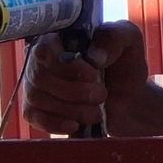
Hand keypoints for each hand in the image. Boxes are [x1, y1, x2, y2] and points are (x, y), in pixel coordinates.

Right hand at [22, 21, 148, 135]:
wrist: (129, 98)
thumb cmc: (124, 64)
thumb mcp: (128, 40)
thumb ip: (113, 37)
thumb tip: (93, 57)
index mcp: (57, 39)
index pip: (44, 49)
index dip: (68, 66)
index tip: (94, 75)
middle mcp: (39, 61)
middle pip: (40, 77)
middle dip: (75, 91)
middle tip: (102, 95)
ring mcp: (34, 85)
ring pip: (37, 98)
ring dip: (72, 109)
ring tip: (97, 111)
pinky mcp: (36, 109)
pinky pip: (33, 117)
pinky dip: (55, 123)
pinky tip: (75, 125)